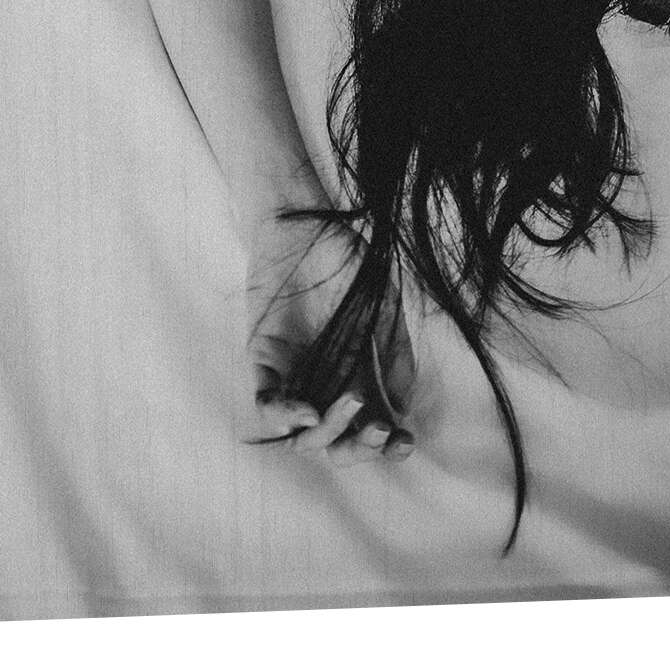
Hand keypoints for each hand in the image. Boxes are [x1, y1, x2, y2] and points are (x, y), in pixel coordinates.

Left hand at [246, 214, 415, 462]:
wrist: (305, 221)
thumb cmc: (346, 259)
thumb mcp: (384, 306)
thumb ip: (395, 355)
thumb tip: (402, 409)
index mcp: (356, 373)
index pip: (370, 427)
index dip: (388, 445)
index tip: (404, 442)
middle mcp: (324, 381)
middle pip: (337, 441)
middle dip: (359, 448)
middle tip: (377, 431)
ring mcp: (293, 373)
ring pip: (302, 433)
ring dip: (328, 433)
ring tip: (351, 404)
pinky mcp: (264, 358)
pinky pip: (267, 402)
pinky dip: (284, 414)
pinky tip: (306, 411)